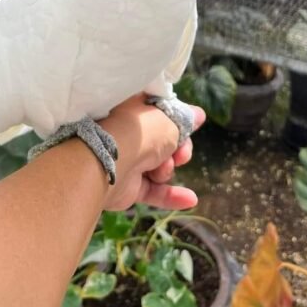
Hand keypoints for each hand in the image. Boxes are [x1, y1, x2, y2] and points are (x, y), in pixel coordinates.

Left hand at [99, 94, 204, 211]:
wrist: (107, 163)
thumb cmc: (139, 132)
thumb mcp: (169, 120)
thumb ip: (184, 120)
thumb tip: (199, 114)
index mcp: (133, 107)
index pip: (159, 110)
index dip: (176, 119)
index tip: (190, 125)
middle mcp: (128, 132)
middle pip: (163, 141)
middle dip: (177, 149)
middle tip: (180, 154)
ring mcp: (127, 159)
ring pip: (160, 166)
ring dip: (166, 169)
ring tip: (161, 169)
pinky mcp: (127, 186)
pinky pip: (154, 191)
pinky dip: (171, 195)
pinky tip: (191, 199)